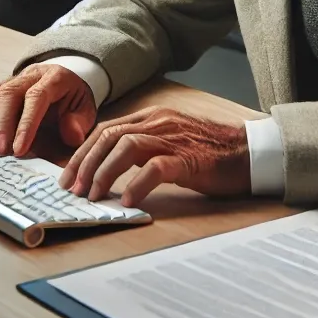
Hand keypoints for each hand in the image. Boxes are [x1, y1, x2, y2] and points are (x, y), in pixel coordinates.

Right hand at [0, 63, 96, 155]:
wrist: (68, 81)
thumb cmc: (74, 100)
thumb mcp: (86, 110)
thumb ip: (80, 122)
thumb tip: (71, 135)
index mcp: (56, 77)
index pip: (37, 96)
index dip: (26, 123)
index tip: (19, 149)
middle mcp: (32, 74)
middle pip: (9, 92)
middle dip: (3, 124)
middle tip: (2, 151)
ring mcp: (14, 78)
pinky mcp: (2, 86)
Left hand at [60, 107, 250, 207]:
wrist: (248, 152)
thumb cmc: (209, 152)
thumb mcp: (170, 141)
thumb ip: (143, 145)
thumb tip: (110, 166)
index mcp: (152, 116)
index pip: (106, 129)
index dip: (83, 152)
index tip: (69, 176)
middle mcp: (159, 122)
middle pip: (110, 136)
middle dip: (86, 163)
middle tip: (74, 190)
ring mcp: (173, 138)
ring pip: (126, 147)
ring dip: (104, 172)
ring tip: (95, 195)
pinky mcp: (188, 158)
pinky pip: (156, 167)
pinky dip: (137, 184)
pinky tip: (129, 200)